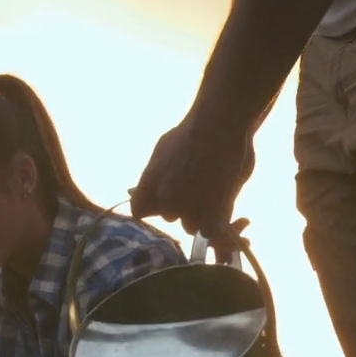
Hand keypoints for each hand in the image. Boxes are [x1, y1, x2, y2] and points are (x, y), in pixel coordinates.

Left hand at [131, 113, 255, 236]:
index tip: (162, 197)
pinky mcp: (213, 215)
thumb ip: (152, 175)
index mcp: (149, 184)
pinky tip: (223, 206)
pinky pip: (212, 232)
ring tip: (212, 188)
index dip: (152, 205)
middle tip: (196, 184)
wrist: (219, 125)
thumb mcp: (162, 150)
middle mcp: (166, 200)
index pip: (139, 210)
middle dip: (180, 205)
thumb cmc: (193, 131)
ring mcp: (190, 209)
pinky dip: (218, 223)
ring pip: (191, 224)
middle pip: (169, 215)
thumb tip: (132, 191)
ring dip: (200, 213)